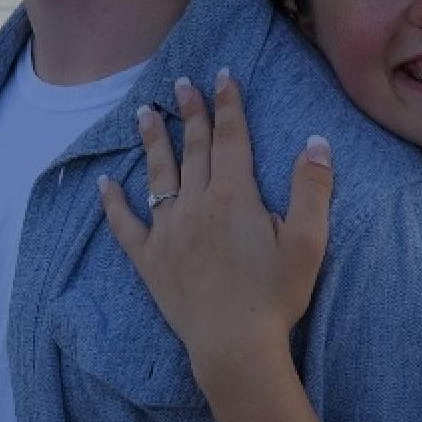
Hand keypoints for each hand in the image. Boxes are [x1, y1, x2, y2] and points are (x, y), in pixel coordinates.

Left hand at [99, 70, 333, 389]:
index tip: (221, 76)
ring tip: (143, 112)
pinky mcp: (150, 260)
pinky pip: (125, 225)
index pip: (230, 137)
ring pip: (157, 175)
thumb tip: (316, 141)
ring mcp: (168, 231)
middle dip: (189, 112)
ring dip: (151, 142)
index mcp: (234, 195)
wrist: (234, 346)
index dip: (227, 104)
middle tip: (181, 82)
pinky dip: (113, 203)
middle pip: (192, 148)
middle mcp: (196, 204)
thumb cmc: (275, 295)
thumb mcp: (308, 240)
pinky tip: (104, 183)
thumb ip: (311, 188)